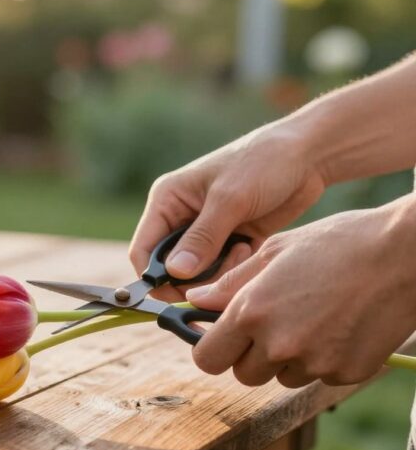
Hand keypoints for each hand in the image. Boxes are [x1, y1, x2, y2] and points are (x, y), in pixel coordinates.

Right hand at [130, 123, 326, 300]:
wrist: (307, 155)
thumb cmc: (263, 163)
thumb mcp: (230, 199)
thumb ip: (202, 238)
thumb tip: (174, 274)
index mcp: (167, 201)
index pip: (143, 250)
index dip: (153, 277)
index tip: (176, 294)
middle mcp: (180, 218)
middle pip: (169, 268)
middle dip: (193, 278)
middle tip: (220, 271)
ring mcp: (205, 232)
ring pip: (197, 274)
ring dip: (217, 273)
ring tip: (242, 251)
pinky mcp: (230, 241)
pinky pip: (221, 271)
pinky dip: (234, 269)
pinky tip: (251, 249)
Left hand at [186, 197, 415, 387]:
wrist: (406, 254)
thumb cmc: (338, 242)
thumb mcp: (276, 251)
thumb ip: (231, 283)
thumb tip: (196, 301)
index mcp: (252, 312)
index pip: (207, 358)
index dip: (211, 348)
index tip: (220, 337)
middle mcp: (279, 344)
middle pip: (243, 374)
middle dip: (249, 354)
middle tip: (270, 324)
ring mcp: (314, 363)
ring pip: (281, 376)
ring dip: (286, 358)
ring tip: (311, 317)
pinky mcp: (346, 373)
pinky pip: (318, 376)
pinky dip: (322, 359)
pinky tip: (338, 325)